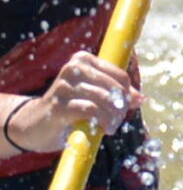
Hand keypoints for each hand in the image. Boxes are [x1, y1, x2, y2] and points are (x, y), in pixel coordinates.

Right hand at [5, 53, 141, 156]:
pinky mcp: (59, 105)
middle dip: (122, 106)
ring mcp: (64, 86)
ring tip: (111, 126)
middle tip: (118, 120)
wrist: (35, 127)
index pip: (119, 75)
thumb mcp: (94, 98)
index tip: (127, 107)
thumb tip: (141, 98)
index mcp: (82, 60)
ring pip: (104, 98)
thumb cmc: (69, 109)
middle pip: (114, 87)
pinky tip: (104, 129)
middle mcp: (72, 68)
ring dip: (114, 116)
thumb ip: (116, 95)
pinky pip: (91, 110)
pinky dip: (103, 120)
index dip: (128, 94)